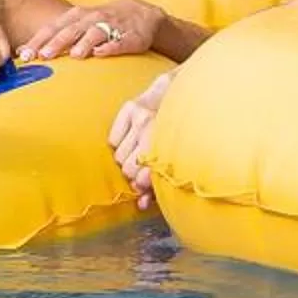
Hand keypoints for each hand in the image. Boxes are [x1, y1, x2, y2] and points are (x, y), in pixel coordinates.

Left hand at [23, 0, 165, 61]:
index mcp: (76, 16)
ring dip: (84, 43)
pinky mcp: (129, 37)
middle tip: (44, 55)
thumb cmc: (101, 21)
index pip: (53, 27)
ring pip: (95, 33)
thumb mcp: (78, 24)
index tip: (24, 54)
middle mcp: (91, 19)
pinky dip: (110, 47)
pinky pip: (119, 42)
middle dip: (56, 42)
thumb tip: (23, 52)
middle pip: (70, 30)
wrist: (141, 13)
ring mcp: (111, 26)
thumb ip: (54, 36)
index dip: (38, 40)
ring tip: (75, 55)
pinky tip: (102, 53)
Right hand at [107, 73, 173, 208]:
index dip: (141, 185)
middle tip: (140, 171)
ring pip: (119, 156)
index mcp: (166, 145)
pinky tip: (129, 141)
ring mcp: (139, 117)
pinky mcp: (129, 108)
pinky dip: (118, 144)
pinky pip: (113, 139)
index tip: (143, 185)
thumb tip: (141, 204)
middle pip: (128, 168)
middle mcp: (151, 129)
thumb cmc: (179, 134)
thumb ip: (157, 183)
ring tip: (136, 154)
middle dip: (133, 175)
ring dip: (125, 160)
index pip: (143, 175)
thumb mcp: (174, 159)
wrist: (184, 93)